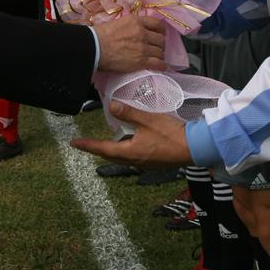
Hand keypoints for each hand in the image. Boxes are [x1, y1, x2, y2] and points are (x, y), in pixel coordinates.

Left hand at [71, 101, 192, 168]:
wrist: (195, 147)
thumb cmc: (171, 134)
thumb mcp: (148, 120)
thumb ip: (129, 113)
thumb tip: (111, 106)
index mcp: (131, 152)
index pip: (103, 149)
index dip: (88, 145)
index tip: (74, 143)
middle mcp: (135, 161)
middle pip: (111, 156)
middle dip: (98, 149)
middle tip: (87, 144)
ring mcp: (146, 163)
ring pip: (123, 157)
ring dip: (112, 151)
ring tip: (106, 143)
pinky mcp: (155, 162)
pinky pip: (134, 157)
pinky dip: (126, 150)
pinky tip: (130, 144)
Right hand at [92, 14, 166, 72]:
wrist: (95, 47)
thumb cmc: (101, 35)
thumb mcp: (119, 23)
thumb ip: (132, 25)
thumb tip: (138, 29)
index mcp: (137, 21)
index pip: (158, 24)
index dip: (161, 30)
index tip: (160, 34)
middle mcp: (143, 33)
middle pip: (161, 39)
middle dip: (160, 44)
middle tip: (156, 48)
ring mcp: (143, 47)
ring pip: (160, 52)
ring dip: (160, 55)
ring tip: (156, 58)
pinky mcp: (141, 61)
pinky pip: (158, 63)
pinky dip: (161, 66)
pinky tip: (161, 67)